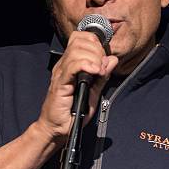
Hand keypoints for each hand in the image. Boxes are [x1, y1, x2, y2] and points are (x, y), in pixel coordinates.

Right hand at [36, 31, 118, 145]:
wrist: (57, 129)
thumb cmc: (72, 114)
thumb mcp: (93, 93)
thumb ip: (102, 77)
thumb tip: (112, 60)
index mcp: (71, 64)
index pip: (81, 38)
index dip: (96, 42)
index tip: (104, 58)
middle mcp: (64, 65)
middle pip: (80, 40)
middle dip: (98, 50)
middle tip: (102, 67)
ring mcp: (61, 73)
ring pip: (77, 50)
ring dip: (94, 58)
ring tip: (99, 72)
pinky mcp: (60, 83)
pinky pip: (73, 66)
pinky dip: (87, 65)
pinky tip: (95, 72)